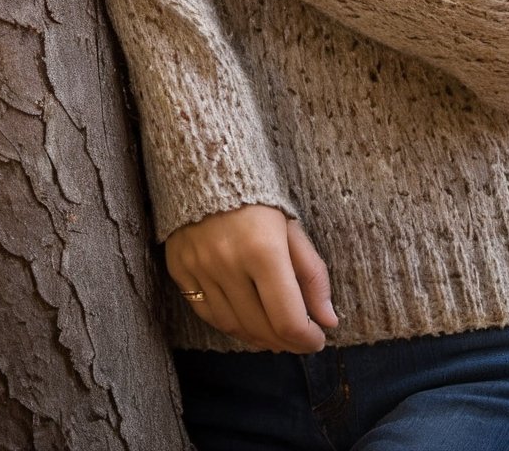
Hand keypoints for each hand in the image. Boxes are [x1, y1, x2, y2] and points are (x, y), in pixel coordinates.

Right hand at [165, 206, 337, 352]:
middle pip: (261, 328)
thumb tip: (329, 321)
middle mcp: (228, 263)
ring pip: (232, 326)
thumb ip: (312, 275)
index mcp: (263, 249)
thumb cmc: (258, 198)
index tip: (317, 339)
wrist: (206, 166)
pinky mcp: (179, 270)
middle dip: (286, 342)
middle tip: (299, 339)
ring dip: (259, 338)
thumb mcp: (292, 228)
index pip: (288, 319)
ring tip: (276, 335)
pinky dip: (230, 325)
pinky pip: (207, 313)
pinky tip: (247, 321)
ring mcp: (199, 268)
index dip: (307, 339)